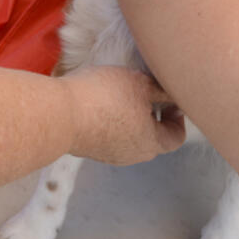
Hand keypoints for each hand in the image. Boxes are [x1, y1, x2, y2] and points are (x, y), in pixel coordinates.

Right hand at [61, 66, 185, 164]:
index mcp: (151, 143)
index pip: (176, 137)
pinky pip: (110, 136)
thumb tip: (173, 94)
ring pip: (130, 137)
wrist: (61, 113)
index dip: (177, 116)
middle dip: (154, 116)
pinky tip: (102, 103)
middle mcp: (133, 155)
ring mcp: (109, 154)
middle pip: (153, 138)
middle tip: (147, 93)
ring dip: (132, 119)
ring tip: (122, 95)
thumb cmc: (106, 97)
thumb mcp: (140, 83)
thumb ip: (162, 90)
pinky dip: (113, 123)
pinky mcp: (90, 148)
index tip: (169, 98)